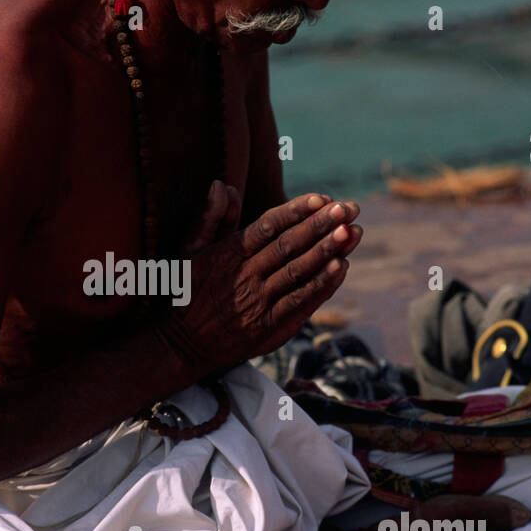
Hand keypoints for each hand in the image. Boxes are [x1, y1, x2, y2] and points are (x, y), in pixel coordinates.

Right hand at [159, 192, 361, 376]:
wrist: (179, 345)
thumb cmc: (186, 292)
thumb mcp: (188, 251)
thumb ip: (210, 218)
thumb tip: (221, 184)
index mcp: (227, 254)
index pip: (267, 226)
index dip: (295, 211)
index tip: (321, 197)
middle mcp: (244, 276)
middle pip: (288, 245)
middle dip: (320, 225)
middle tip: (347, 207)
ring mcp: (258, 303)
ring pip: (297, 272)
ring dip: (326, 251)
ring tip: (351, 232)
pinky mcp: (269, 328)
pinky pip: (300, 303)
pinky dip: (321, 285)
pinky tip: (341, 267)